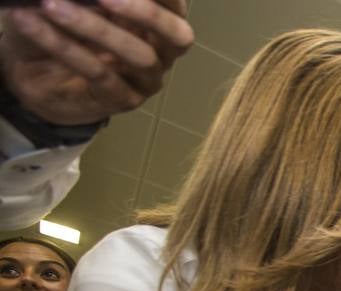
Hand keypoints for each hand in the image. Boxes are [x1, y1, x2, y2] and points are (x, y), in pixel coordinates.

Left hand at [1, 0, 193, 125]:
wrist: (34, 73)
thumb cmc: (61, 25)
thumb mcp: (75, 1)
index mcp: (156, 22)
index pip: (174, 6)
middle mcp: (161, 52)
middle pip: (178, 36)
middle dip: (147, 13)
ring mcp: (146, 80)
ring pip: (139, 56)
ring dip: (96, 28)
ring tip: (53, 6)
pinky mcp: (122, 100)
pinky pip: (100, 74)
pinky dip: (65, 47)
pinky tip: (32, 24)